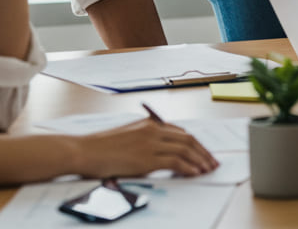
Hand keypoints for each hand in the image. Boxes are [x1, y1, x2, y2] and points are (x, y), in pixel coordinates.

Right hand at [78, 118, 217, 177]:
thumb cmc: (101, 148)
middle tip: (212, 162)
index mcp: (150, 124)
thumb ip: (145, 140)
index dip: (195, 143)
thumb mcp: (127, 137)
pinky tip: (195, 173)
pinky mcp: (146, 158)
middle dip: (203, 151)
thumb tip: (160, 152)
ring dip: (200, 160)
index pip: (180, 132)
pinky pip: (175, 161)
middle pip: (187, 139)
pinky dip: (188, 167)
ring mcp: (151, 143)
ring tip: (208, 169)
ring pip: (185, 149)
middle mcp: (153, 130)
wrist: (84, 150)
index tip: (203, 153)